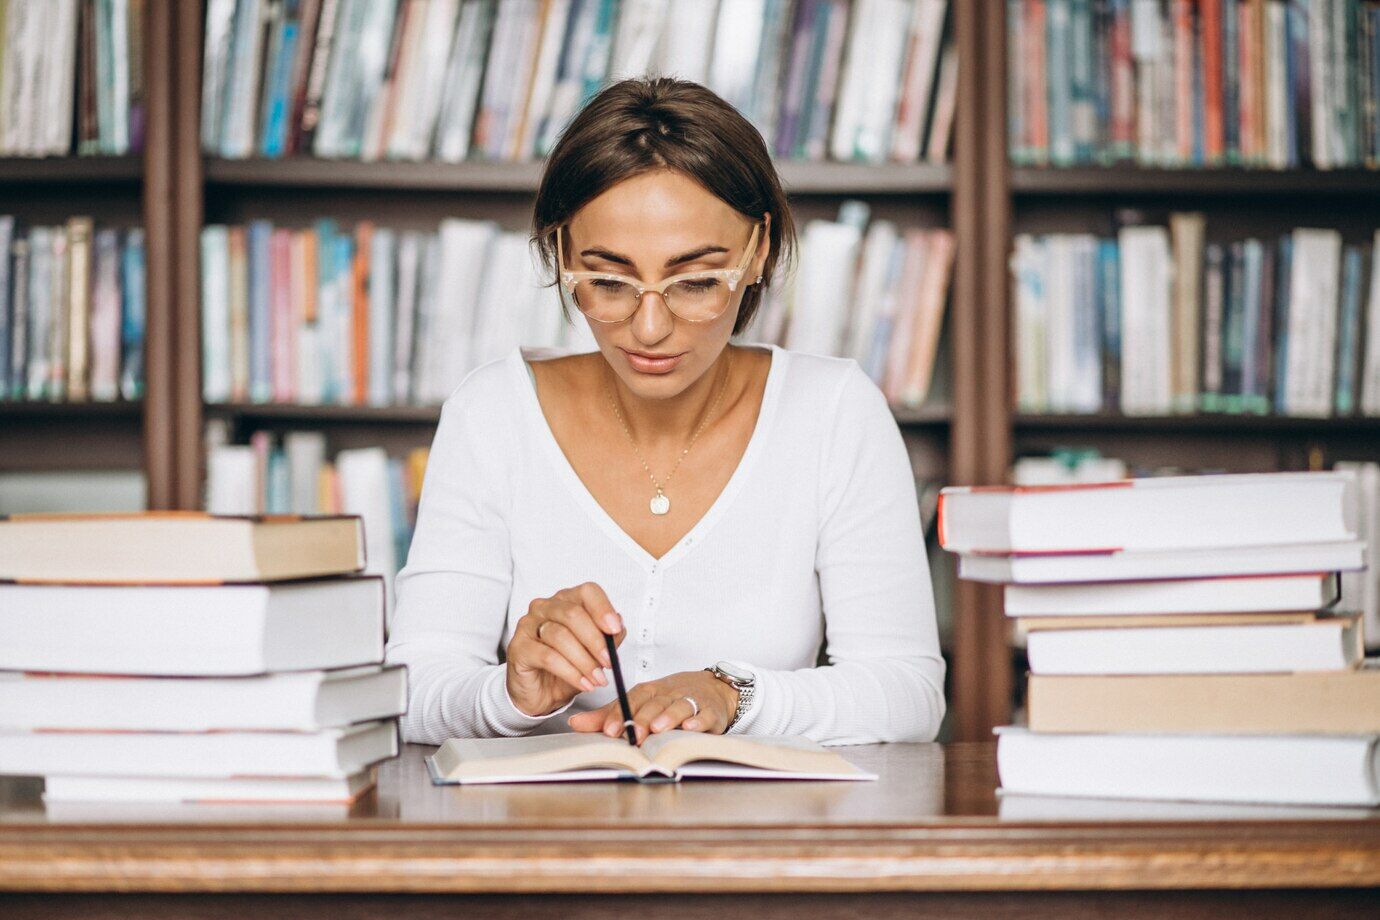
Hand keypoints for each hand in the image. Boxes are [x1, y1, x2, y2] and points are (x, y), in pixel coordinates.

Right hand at [506, 582, 624, 717]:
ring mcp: (528, 625)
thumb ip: (608, 639)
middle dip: (595, 640)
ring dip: (584, 661)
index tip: (615, 629)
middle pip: (573, 614)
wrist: (539, 694)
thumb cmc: (565, 668)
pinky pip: (548, 657)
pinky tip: (583, 683)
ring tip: (597, 678)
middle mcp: (545, 608)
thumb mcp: (594, 654)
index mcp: (566, 601)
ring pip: (560, 636)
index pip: (587, 592)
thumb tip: (619, 625)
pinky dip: (570, 672)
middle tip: (609, 662)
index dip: (603, 608)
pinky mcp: (518, 647)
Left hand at [566, 669, 738, 743]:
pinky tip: (691, 727)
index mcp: (648, 692)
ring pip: (678, 706)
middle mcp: (668, 694)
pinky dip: (698, 720)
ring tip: (658, 728)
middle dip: (642, 719)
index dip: (619, 714)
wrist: (712, 689)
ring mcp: (691, 701)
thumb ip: (607, 715)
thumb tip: (575, 723)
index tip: (608, 730)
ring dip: (668, 716)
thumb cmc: (670, 698)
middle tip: (632, 734)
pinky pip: (705, 714)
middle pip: (653, 704)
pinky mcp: (710, 711)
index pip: (631, 699)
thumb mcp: (639, 703)